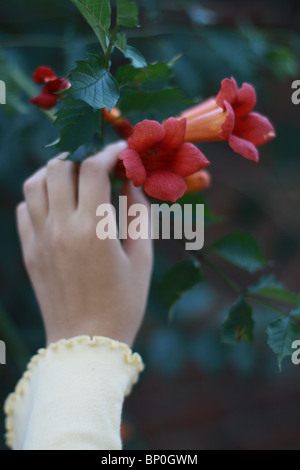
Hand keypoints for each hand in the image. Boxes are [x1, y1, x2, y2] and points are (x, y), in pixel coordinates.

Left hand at [17, 142, 152, 346]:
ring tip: (75, 179)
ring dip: (55, 172)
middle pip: (59, 168)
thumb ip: (137, 214)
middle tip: (99, 165)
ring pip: (35, 183)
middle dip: (82, 157)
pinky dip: (40, 197)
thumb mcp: (142, 258)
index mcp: (94, 229)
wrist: (86, 342)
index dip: (109, 152)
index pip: (94, 169)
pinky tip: (58, 205)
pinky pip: (25, 209)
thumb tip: (130, 181)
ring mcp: (40, 239)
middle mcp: (61, 228)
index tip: (121, 153)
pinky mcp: (30, 251)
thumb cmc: (123, 303)